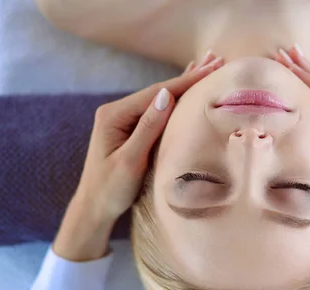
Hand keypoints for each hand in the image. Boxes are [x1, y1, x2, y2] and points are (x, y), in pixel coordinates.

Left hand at [54, 54, 223, 260]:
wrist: (94, 209)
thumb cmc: (110, 189)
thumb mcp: (130, 160)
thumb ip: (148, 127)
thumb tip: (167, 96)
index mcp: (113, 115)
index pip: (156, 94)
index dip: (185, 82)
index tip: (210, 69)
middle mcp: (116, 111)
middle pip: (159, 91)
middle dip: (188, 77)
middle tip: (215, 60)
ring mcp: (123, 120)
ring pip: (159, 99)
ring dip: (184, 85)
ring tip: (206, 67)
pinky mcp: (129, 130)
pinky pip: (157, 111)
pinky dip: (175, 100)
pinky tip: (184, 88)